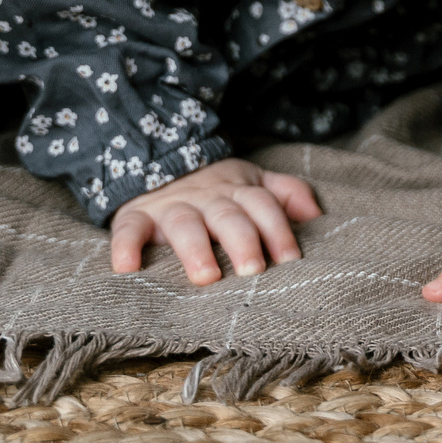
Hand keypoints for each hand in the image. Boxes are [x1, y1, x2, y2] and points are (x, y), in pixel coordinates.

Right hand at [110, 158, 320, 283]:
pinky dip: (125, 247)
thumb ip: (285, 194)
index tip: (290, 259)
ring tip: (206, 276)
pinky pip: (128, 230)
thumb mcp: (252, 182)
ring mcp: (170, 208)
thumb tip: (316, 213)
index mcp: (238, 191)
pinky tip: (127, 268)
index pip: (263, 206)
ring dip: (194, 248)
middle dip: (242, 240)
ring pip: (184, 224)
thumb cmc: (217, 189)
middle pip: (228, 216)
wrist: (159, 165)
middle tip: (254, 270)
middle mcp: (206, 199)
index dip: (278, 230)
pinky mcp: (135, 218)